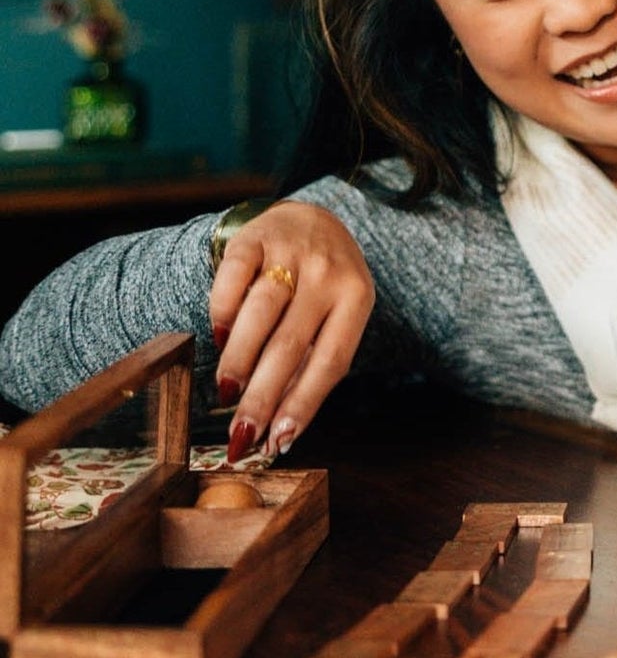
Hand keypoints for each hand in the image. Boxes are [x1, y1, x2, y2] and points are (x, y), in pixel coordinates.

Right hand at [209, 201, 374, 461]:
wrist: (311, 218)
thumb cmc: (324, 285)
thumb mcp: (337, 317)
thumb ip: (312, 363)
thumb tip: (278, 429)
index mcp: (357, 300)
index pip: (330, 362)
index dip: (303, 403)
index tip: (278, 440)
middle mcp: (328, 275)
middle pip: (291, 344)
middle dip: (262, 395)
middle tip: (241, 434)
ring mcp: (291, 252)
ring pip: (260, 313)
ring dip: (239, 359)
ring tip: (226, 392)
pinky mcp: (254, 237)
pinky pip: (232, 278)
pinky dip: (222, 312)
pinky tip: (218, 338)